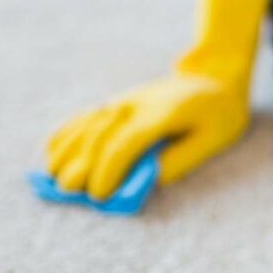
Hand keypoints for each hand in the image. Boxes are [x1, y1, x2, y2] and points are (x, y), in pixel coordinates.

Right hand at [46, 72, 248, 199]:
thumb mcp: (212, 140)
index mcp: (162, 115)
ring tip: (55, 178)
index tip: (99, 196)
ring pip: (86, 125)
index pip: (125, 143)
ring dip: (68, 152)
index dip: (108, 170)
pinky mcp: (119, 102)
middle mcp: (136, 106)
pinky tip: (52, 153)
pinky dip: (67, 133)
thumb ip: (180, 160)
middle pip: (98, 137)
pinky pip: (86, 116)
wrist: (214, 77)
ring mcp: (124, 101)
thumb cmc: (219, 115)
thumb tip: (146, 180)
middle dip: (81, 167)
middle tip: (71, 193)